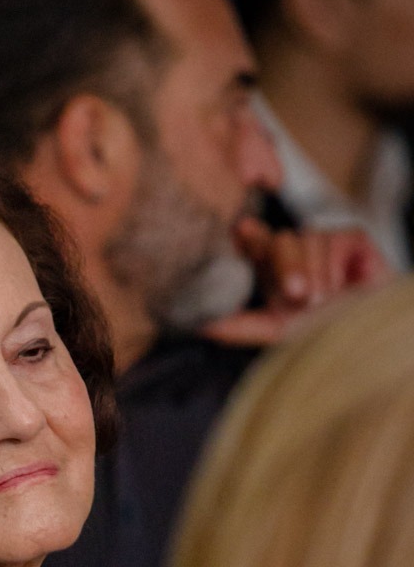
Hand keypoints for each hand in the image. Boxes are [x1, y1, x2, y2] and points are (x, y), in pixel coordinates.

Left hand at [202, 216, 390, 347]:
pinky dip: (335, 270)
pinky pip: (334, 242)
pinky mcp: (351, 238)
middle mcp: (294, 252)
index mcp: (271, 269)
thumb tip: (202, 325)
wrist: (365, 335)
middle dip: (287, 267)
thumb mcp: (276, 331)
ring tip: (325, 303)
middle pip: (279, 241)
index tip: (241, 231)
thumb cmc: (321, 334)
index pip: (254, 243)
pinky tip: (344, 286)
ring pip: (307, 241)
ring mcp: (321, 242)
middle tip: (297, 294)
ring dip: (316, 278)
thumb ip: (241, 325)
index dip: (248, 235)